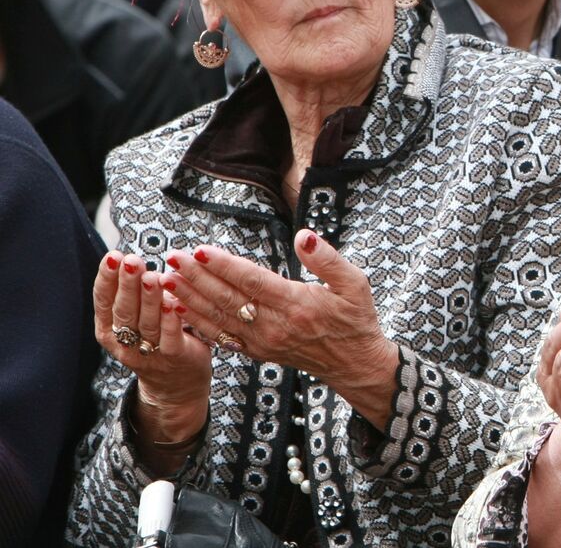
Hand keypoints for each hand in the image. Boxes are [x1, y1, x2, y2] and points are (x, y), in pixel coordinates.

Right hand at [93, 251, 211, 446]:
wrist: (176, 383)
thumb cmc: (156, 338)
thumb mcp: (135, 318)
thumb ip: (131, 294)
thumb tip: (128, 259)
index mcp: (110, 330)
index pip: (104, 302)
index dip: (107, 279)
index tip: (112, 257)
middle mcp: (125, 343)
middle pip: (124, 311)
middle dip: (127, 284)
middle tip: (131, 261)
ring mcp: (150, 352)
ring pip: (146, 324)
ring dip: (149, 299)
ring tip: (152, 276)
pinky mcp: (175, 357)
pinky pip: (171, 339)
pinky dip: (171, 322)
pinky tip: (172, 304)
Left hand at [161, 230, 400, 428]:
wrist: (353, 363)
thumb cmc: (355, 319)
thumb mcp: (355, 284)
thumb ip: (328, 259)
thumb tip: (303, 236)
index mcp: (297, 304)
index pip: (253, 281)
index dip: (224, 265)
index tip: (200, 250)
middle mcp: (275, 325)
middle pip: (228, 298)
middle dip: (196, 277)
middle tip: (172, 257)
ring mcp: (263, 341)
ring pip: (218, 318)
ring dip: (189, 298)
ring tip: (166, 279)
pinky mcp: (256, 351)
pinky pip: (221, 336)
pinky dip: (197, 322)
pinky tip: (179, 308)